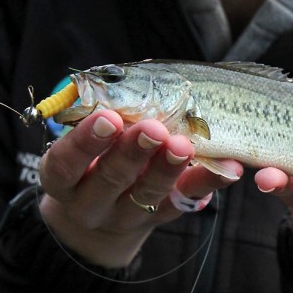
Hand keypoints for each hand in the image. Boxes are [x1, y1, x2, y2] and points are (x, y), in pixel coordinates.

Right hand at [38, 110, 241, 267]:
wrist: (101, 213)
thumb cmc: (93, 156)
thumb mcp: (84, 140)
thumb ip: (102, 113)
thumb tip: (128, 76)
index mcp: (64, 179)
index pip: (65, 163)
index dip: (85, 142)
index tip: (109, 117)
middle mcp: (92, 203)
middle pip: (110, 180)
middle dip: (133, 152)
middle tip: (154, 128)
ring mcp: (128, 214)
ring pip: (149, 194)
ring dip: (169, 167)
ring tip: (185, 145)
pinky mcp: (164, 216)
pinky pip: (187, 201)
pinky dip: (209, 181)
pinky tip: (228, 168)